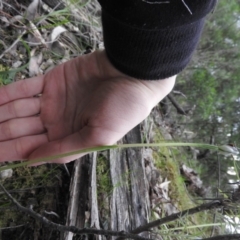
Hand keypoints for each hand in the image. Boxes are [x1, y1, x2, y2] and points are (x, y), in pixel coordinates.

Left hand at [0, 50, 174, 163]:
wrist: (133, 77)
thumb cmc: (123, 110)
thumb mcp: (98, 137)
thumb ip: (65, 149)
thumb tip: (31, 161)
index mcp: (69, 138)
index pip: (33, 148)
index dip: (9, 152)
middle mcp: (58, 122)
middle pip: (20, 130)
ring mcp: (53, 101)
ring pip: (18, 110)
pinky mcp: (52, 80)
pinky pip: (25, 88)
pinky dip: (6, 94)